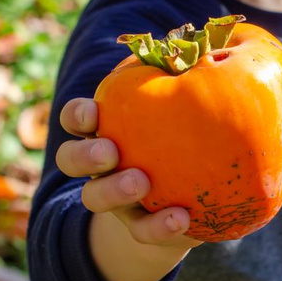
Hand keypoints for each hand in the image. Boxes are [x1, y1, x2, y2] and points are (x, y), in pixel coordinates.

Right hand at [56, 98, 201, 248]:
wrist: (193, 200)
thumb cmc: (188, 139)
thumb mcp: (186, 111)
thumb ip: (187, 83)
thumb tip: (210, 48)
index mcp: (107, 130)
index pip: (77, 119)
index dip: (78, 116)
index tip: (94, 113)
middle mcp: (101, 166)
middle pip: (71, 159)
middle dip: (85, 154)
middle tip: (110, 151)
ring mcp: (116, 200)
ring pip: (94, 198)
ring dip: (113, 191)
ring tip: (141, 182)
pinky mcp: (140, 228)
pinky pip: (142, 232)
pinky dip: (159, 227)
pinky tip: (182, 218)